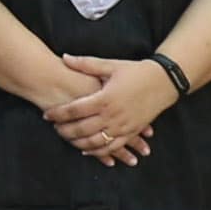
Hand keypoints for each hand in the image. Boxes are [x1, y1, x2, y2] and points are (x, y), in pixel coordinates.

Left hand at [46, 58, 173, 162]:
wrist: (164, 82)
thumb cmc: (136, 71)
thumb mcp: (111, 65)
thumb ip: (86, 64)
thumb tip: (65, 58)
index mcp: (105, 98)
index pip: (74, 110)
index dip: (58, 114)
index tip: (47, 115)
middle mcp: (112, 115)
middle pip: (81, 129)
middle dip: (64, 131)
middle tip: (54, 128)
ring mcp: (122, 126)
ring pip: (94, 142)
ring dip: (77, 142)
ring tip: (67, 138)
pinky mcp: (131, 132)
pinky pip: (111, 147)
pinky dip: (97, 151)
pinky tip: (86, 149)